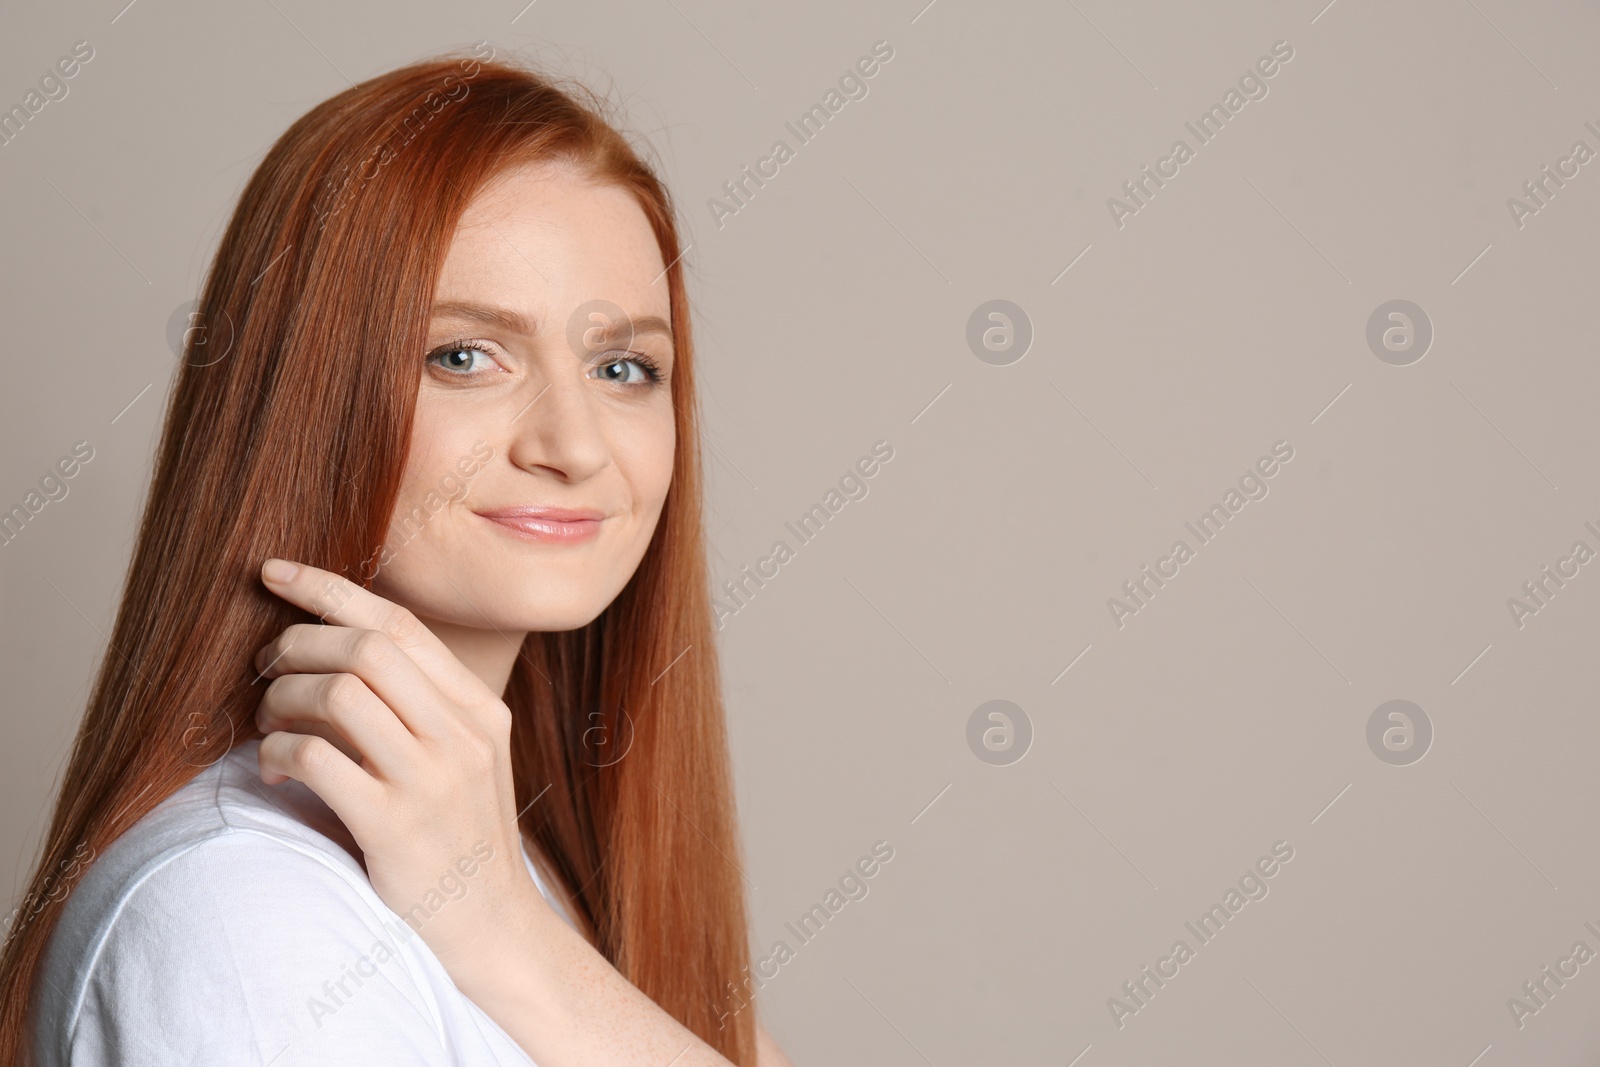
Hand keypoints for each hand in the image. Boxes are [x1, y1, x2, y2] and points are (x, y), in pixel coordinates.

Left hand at [251, 557, 543, 981]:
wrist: (491, 927)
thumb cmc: (459, 837)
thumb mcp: (464, 757)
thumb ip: (421, 703)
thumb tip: (340, 643)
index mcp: (480, 709)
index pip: (400, 623)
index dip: (331, 589)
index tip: (275, 573)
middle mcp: (463, 736)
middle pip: (366, 647)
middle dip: (297, 643)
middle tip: (263, 666)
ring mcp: (433, 781)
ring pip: (338, 694)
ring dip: (282, 697)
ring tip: (268, 722)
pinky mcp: (395, 827)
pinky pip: (317, 758)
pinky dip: (278, 751)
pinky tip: (274, 769)